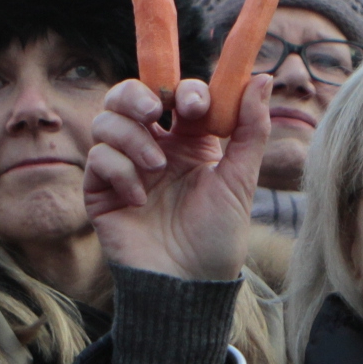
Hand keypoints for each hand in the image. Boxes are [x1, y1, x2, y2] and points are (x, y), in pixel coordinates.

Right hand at [85, 75, 268, 281]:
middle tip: (157, 112)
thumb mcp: (241, 180)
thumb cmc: (218, 237)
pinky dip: (119, 171)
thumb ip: (251, 128)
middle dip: (137, 95)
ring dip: (132, 138)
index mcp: (188, 143)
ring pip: (107, 121)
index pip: (175, 95)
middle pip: (127, 96)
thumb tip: (265, 78)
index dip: (184, 90)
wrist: (187, 285)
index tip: (196, 104)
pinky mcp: (101, 192)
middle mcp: (153, 149)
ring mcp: (124, 169)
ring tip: (156, 168)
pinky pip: (97, 158)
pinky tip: (139, 199)